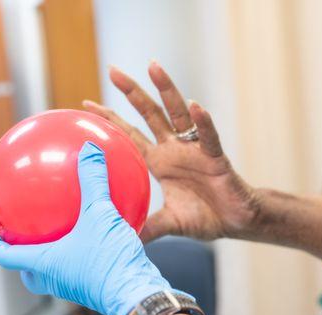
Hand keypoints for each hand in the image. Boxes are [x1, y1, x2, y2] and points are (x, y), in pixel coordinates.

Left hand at [0, 142, 184, 314]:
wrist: (138, 294)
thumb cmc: (110, 260)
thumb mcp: (101, 213)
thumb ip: (93, 180)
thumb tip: (89, 149)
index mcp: (45, 263)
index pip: (6, 256)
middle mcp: (56, 278)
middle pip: (28, 271)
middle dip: (21, 256)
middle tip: (21, 238)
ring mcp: (76, 285)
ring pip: (53, 273)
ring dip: (51, 256)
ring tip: (59, 236)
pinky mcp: (96, 286)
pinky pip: (79, 268)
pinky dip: (79, 254)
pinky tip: (97, 236)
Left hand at [83, 62, 256, 241]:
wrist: (235, 222)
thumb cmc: (204, 218)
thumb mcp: (169, 223)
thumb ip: (147, 227)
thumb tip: (122, 241)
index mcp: (159, 163)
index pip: (130, 135)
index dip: (110, 119)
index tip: (86, 103)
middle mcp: (174, 150)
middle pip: (150, 114)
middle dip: (132, 92)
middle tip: (113, 70)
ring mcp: (194, 150)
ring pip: (178, 114)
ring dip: (166, 90)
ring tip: (153, 67)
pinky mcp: (215, 156)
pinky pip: (208, 136)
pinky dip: (203, 122)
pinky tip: (196, 105)